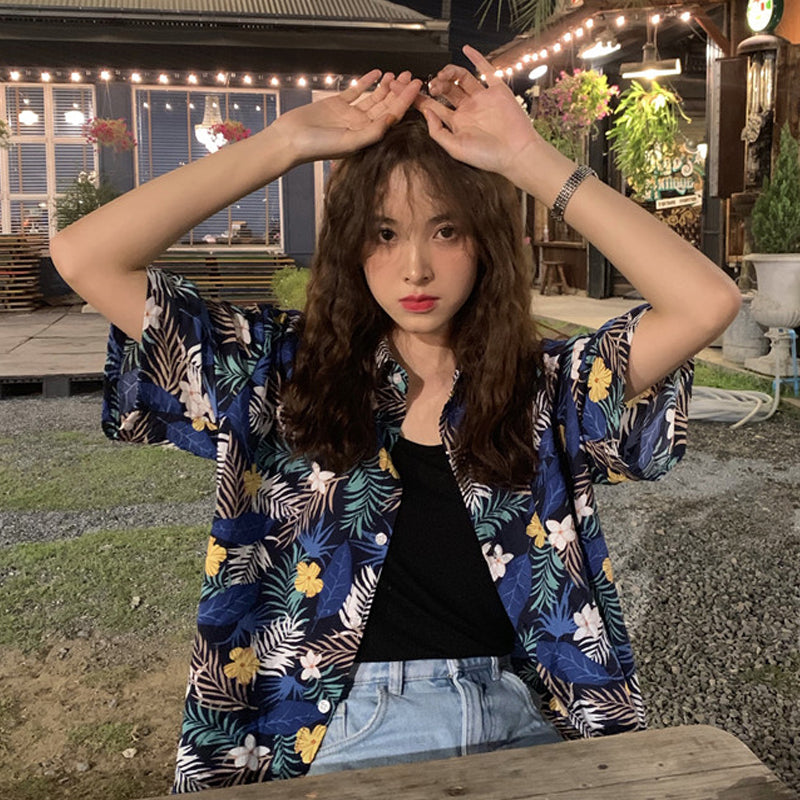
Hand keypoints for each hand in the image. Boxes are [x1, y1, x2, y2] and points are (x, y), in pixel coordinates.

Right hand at [273, 70, 421, 164]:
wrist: (290, 140)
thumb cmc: (317, 147)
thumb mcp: (349, 142)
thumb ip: (372, 132)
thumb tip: (392, 118)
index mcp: (367, 136)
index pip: (391, 116)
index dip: (405, 101)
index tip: (417, 88)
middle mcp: (361, 126)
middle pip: (386, 106)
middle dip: (399, 91)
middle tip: (411, 77)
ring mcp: (350, 114)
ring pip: (374, 98)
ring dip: (386, 86)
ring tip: (398, 75)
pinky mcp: (337, 104)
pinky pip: (356, 91)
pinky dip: (367, 82)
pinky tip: (377, 74)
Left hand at [416, 45, 544, 179]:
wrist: (516, 153)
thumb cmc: (488, 156)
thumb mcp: (455, 148)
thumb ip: (438, 131)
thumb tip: (426, 112)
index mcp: (457, 124)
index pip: (433, 107)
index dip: (418, 97)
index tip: (403, 89)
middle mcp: (468, 110)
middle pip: (446, 90)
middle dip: (435, 85)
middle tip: (432, 85)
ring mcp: (482, 99)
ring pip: (462, 79)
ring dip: (450, 73)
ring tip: (443, 75)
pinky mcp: (497, 91)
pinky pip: (485, 70)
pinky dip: (476, 58)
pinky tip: (466, 50)